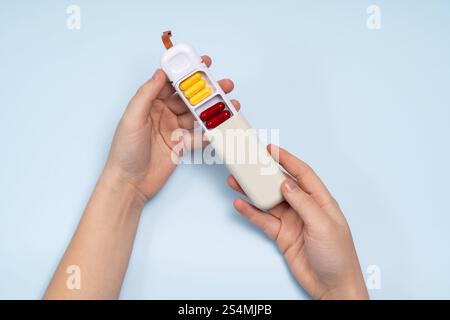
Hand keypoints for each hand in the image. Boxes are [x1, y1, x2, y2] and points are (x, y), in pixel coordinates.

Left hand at [104, 55, 239, 200]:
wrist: (129, 183)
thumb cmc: (124, 151)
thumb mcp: (132, 118)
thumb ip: (147, 94)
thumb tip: (161, 73)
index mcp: (150, 104)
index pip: (171, 83)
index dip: (187, 73)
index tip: (202, 63)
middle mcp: (163, 114)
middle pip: (189, 98)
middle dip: (207, 90)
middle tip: (224, 84)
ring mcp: (174, 130)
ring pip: (198, 116)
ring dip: (213, 110)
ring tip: (230, 103)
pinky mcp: (182, 146)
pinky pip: (200, 136)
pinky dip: (212, 132)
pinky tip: (224, 127)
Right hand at [228, 145, 368, 299]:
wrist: (332, 286)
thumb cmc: (338, 256)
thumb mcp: (323, 225)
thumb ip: (303, 203)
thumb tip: (286, 183)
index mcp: (320, 201)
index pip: (302, 174)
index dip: (287, 159)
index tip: (272, 150)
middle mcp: (304, 208)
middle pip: (281, 185)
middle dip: (264, 174)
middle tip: (248, 164)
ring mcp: (292, 221)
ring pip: (269, 201)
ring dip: (253, 192)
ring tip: (236, 182)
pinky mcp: (281, 234)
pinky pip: (263, 220)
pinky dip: (251, 212)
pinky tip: (241, 204)